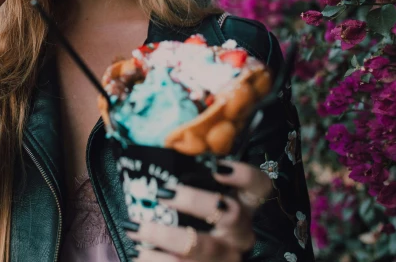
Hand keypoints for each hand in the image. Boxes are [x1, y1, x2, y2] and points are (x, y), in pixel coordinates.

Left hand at [126, 160, 272, 261]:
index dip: (244, 176)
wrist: (188, 261)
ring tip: (136, 228)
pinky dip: (156, 260)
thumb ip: (187, 177)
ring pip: (204, 248)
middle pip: (231, 215)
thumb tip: (155, 144)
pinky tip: (138, 254)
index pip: (259, 187)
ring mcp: (227, 258)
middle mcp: (240, 234)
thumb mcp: (195, 200)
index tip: (217, 167)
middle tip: (162, 193)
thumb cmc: (189, 223)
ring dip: (166, 237)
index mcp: (242, 208)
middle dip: (194, 201)